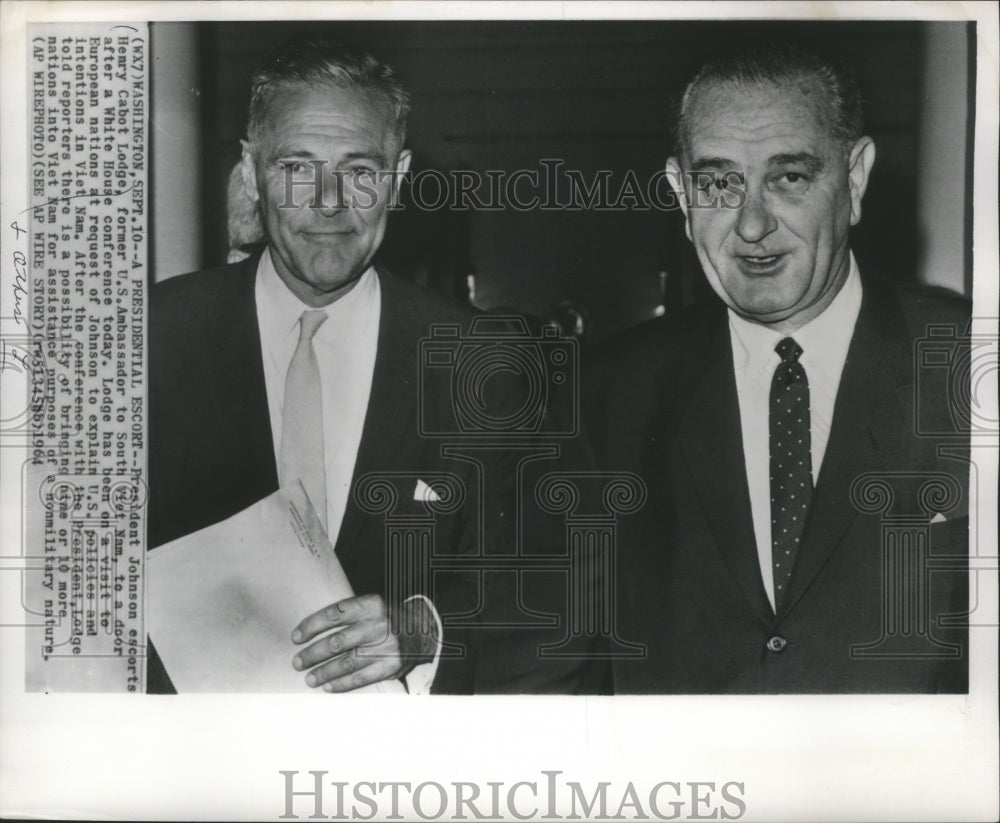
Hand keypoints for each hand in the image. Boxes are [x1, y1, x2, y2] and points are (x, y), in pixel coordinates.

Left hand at [291, 594, 437, 691]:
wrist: (423, 630)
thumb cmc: (387, 618)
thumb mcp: (371, 606)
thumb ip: (348, 615)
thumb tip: (310, 632)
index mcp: (370, 604)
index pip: (334, 614)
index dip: (311, 626)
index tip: (296, 637)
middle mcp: (378, 624)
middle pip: (336, 642)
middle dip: (312, 654)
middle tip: (298, 662)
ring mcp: (386, 646)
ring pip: (346, 662)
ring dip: (324, 672)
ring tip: (309, 678)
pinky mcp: (391, 665)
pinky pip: (361, 678)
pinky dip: (342, 684)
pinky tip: (328, 686)